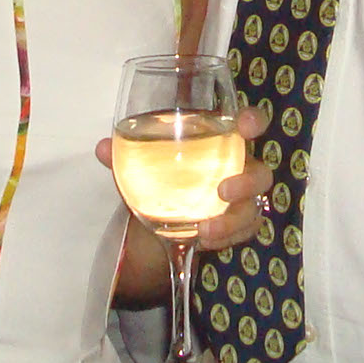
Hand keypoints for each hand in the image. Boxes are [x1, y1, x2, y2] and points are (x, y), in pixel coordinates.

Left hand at [99, 105, 274, 303]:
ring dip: (232, 220)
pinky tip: (204, 241)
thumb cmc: (158, 176)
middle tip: (222, 190)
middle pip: (260, 172)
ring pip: (253, 208)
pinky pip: (242, 233)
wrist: (158, 216)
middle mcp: (237, 168)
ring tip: (205, 230)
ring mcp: (241, 201)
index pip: (247, 124)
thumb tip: (104, 148)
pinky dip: (225, 238)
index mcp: (220, 141)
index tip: (245, 126)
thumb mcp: (138, 165)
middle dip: (247, 181)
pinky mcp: (237, 226)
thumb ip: (124, 156)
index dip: (253, 121)